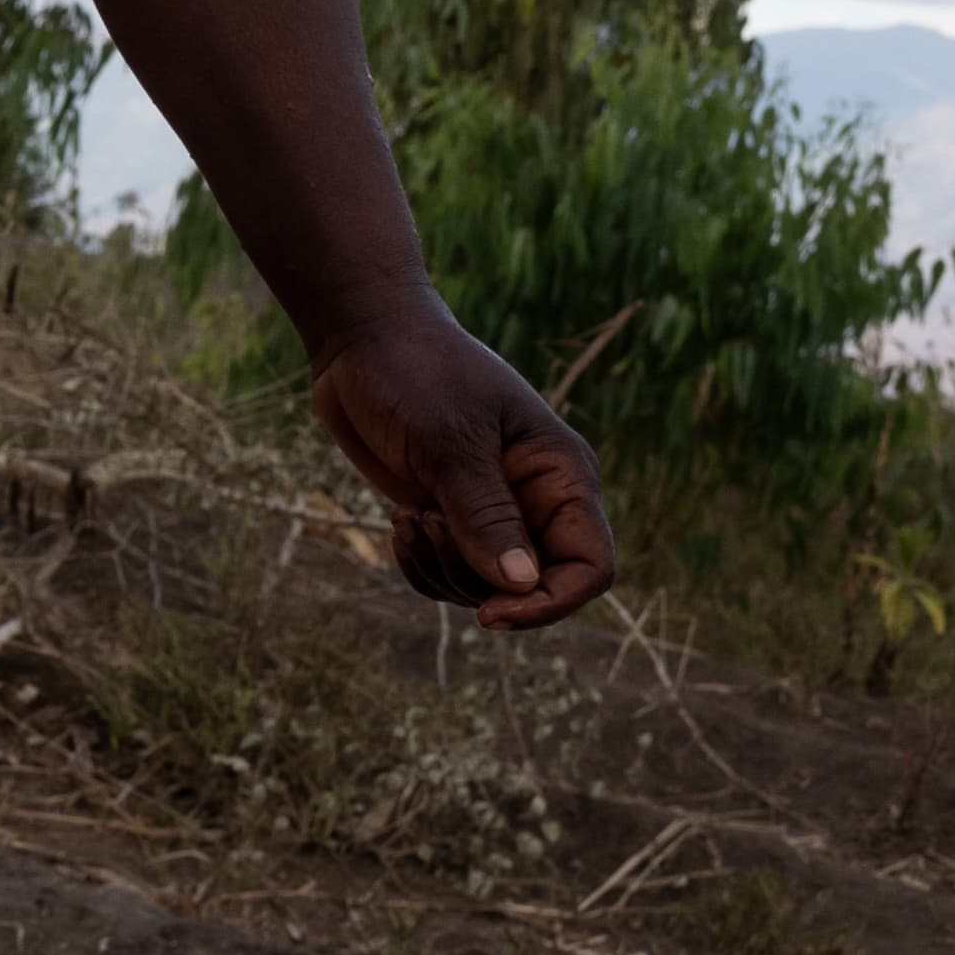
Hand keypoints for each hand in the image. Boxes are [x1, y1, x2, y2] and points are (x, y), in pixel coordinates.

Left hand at [307, 308, 615, 629]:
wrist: (363, 341)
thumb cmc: (417, 374)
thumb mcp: (449, 443)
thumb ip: (485, 515)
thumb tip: (521, 585)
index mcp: (562, 478)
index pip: (590, 567)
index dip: (550, 603)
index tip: (491, 613)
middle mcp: (536, 502)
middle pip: (533, 587)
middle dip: (477, 581)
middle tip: (429, 526)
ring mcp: (492, 512)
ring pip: (485, 588)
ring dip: (442, 570)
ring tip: (410, 517)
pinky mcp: (449, 517)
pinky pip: (447, 574)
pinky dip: (420, 565)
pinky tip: (399, 523)